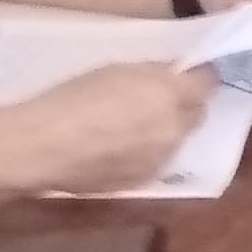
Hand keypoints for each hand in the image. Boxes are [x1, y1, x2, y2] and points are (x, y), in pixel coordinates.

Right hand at [22, 62, 210, 191]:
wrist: (43, 146)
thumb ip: (153, 74)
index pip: (208, 83)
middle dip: (186, 105)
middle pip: (196, 114)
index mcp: (171, 95)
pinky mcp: (142, 182)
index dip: (199, 76)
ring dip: (166, 131)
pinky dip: (148, 153)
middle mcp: (175, 130)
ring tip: (135, 126)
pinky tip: (120, 149)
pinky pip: (156, 162)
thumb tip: (171, 74)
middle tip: (161, 98)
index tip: (189, 72)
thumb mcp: (117, 69)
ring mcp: (161, 160)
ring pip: (176, 141)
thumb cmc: (74, 97)